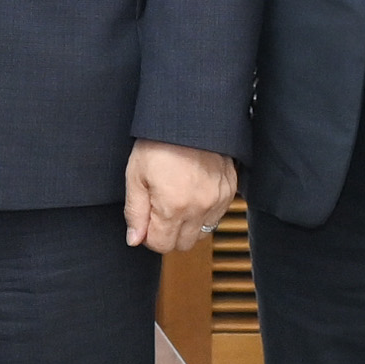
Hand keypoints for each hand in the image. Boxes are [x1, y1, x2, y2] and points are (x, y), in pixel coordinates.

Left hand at [123, 142, 238, 252]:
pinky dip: (203, 212)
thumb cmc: (159, 143)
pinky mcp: (229, 190)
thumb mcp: (136, 176)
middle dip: (168, 234)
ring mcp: (218, 200)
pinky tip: (191, 194)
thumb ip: (135, 212)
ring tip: (176, 201)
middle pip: (183, 244)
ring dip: (187, 226)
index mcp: (173, 207)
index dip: (149, 236)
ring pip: (202, 233)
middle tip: (159, 211)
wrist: (188, 118)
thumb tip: (134, 240)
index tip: (146, 221)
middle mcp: (199, 207)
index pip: (162, 245)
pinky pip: (216, 216)